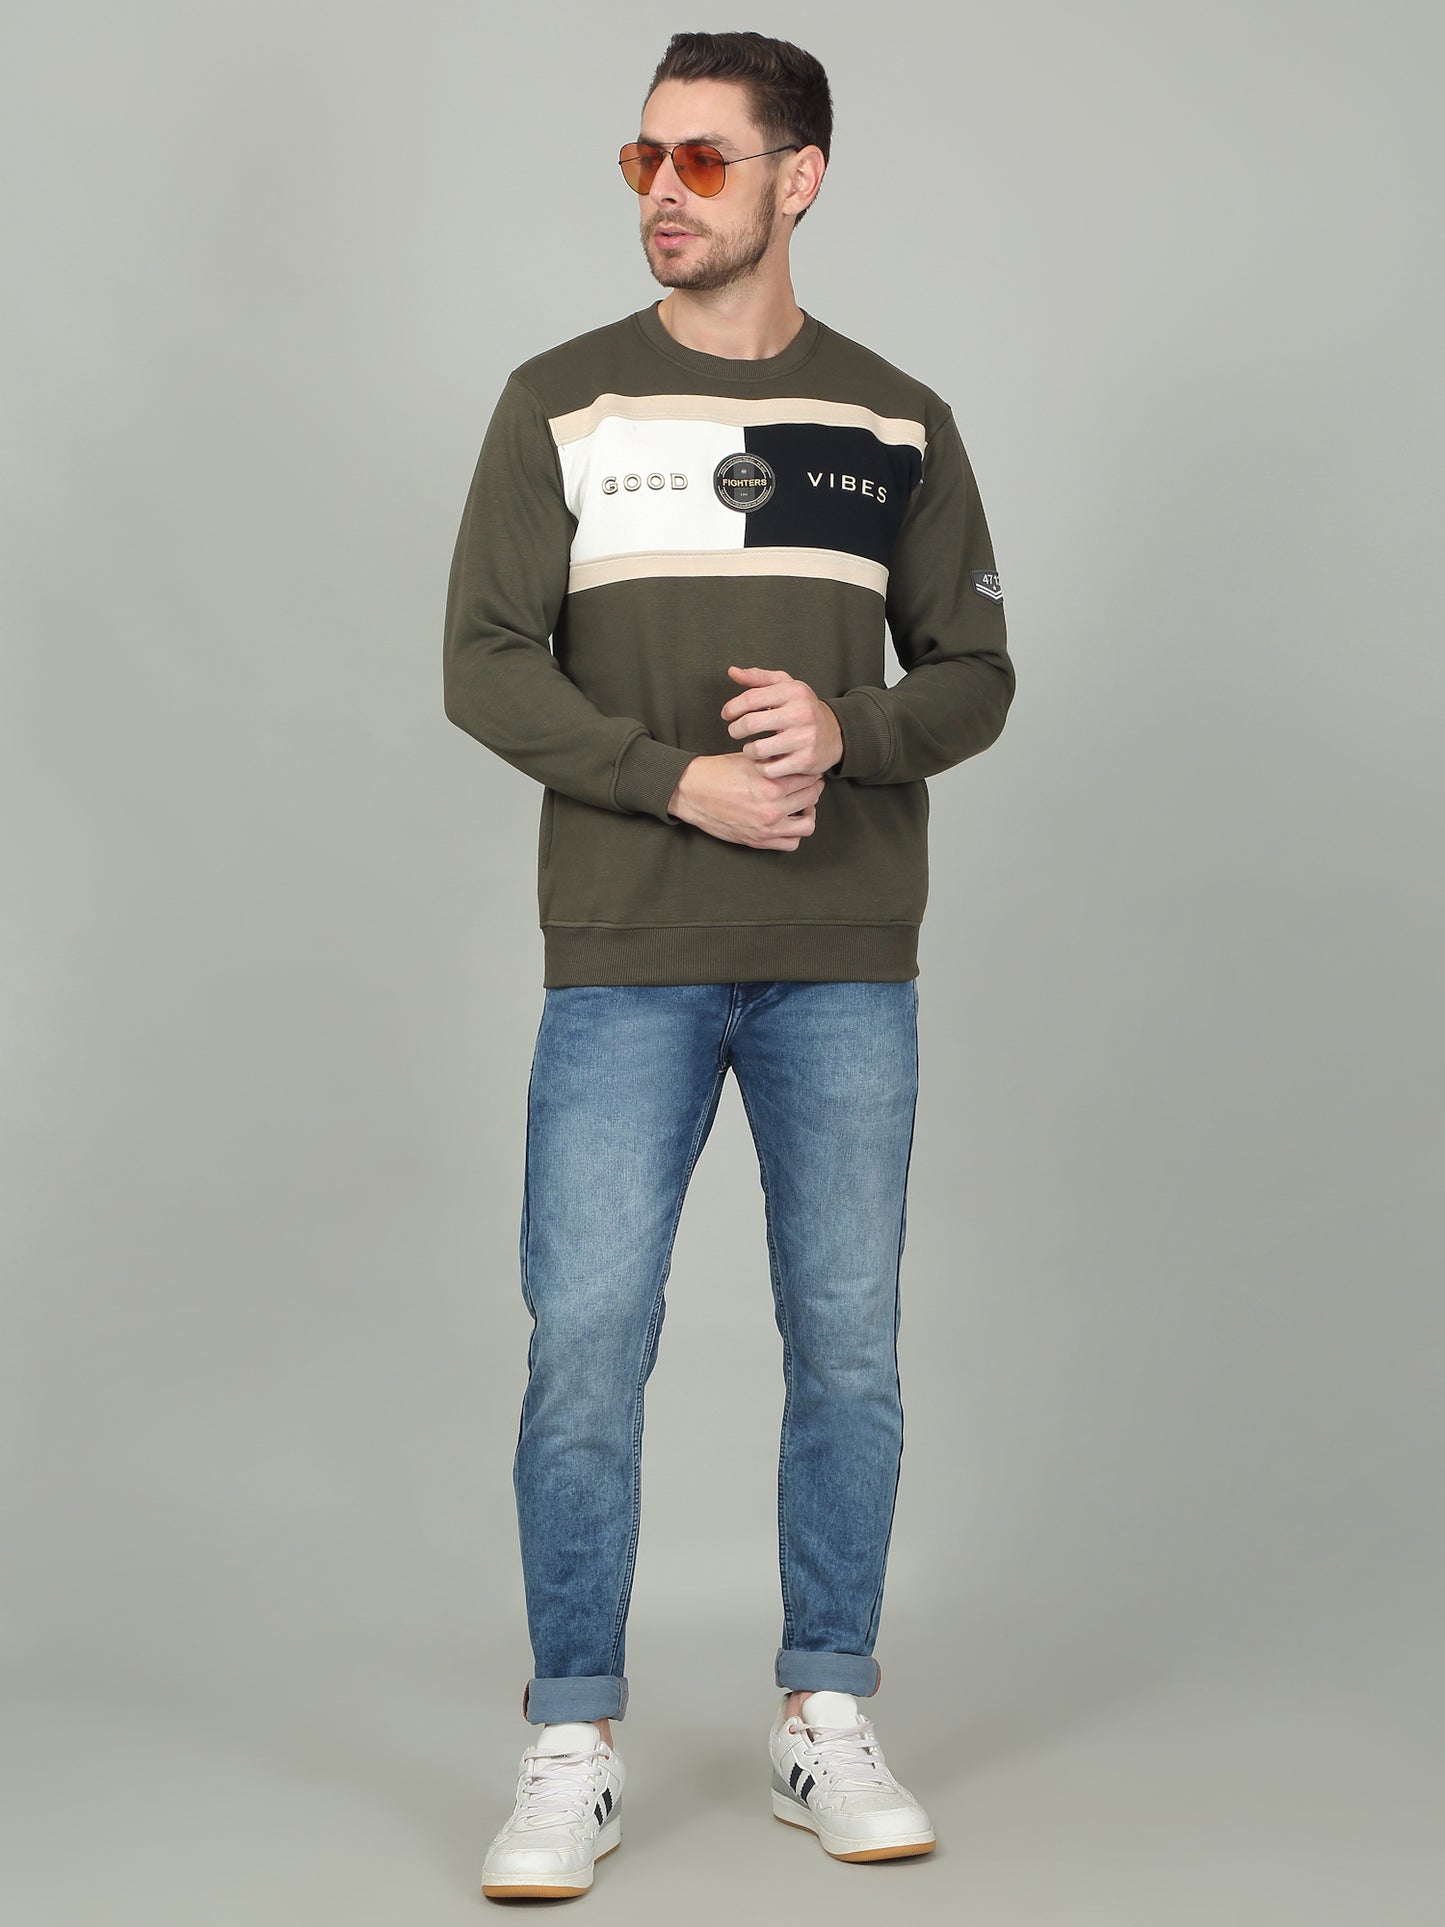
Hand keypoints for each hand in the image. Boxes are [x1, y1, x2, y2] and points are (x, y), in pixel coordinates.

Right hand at [666, 753, 822, 850]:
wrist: (691, 792)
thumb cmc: (717, 772)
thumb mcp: (750, 759)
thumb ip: (775, 762)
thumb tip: (796, 759)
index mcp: (771, 784)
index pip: (809, 777)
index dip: (811, 771)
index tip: (809, 770)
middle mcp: (772, 808)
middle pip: (812, 797)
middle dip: (813, 787)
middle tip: (809, 783)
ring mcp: (766, 828)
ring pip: (808, 824)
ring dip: (809, 812)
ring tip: (801, 804)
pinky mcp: (758, 840)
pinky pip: (791, 843)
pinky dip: (795, 833)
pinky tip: (789, 821)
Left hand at [719, 665, 843, 776]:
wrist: (835, 733)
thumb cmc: (802, 708)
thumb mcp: (785, 686)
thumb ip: (758, 678)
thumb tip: (732, 671)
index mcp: (793, 692)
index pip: (751, 698)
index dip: (732, 707)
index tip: (727, 714)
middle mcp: (801, 713)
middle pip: (751, 723)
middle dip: (735, 730)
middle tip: (735, 732)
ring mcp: (804, 738)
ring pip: (758, 749)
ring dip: (748, 751)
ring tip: (751, 748)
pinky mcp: (805, 761)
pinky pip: (770, 769)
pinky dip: (762, 767)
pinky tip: (765, 761)